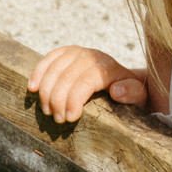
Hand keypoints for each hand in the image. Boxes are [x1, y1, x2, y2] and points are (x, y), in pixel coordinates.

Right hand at [27, 47, 147, 123]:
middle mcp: (92, 56)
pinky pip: (48, 59)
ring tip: (47, 111)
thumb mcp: (139, 96)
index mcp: (109, 67)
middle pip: (66, 76)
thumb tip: (116, 90)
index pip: (85, 80)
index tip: (69, 118)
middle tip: (57, 119)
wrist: (127, 81)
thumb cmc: (131, 94)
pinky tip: (31, 89)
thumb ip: (133, 93)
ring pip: (54, 68)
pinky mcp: (66, 53)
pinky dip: (38, 73)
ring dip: (46, 91)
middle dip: (58, 99)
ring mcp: (77, 52)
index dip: (74, 99)